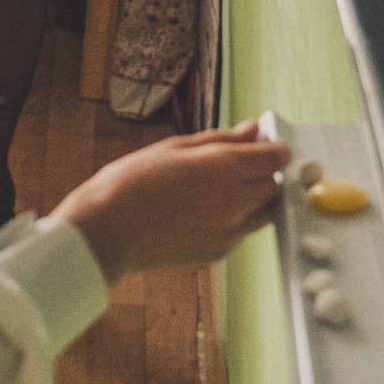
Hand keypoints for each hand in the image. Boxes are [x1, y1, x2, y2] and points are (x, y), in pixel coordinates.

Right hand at [52, 121, 289, 284]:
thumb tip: (252, 131)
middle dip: (264, 174)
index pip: (274, 158)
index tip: (269, 145)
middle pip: (273, 187)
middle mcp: (235, 202)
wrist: (108, 230)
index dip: (275, 149)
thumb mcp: (175, 147)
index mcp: (224, 168)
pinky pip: (240, 231)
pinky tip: (201, 209)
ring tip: (220, 188)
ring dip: (255, 198)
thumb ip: (220, 140)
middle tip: (240, 164)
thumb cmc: (132, 181)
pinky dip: (234, 218)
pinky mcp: (219, 252)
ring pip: (263, 213)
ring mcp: (229, 232)